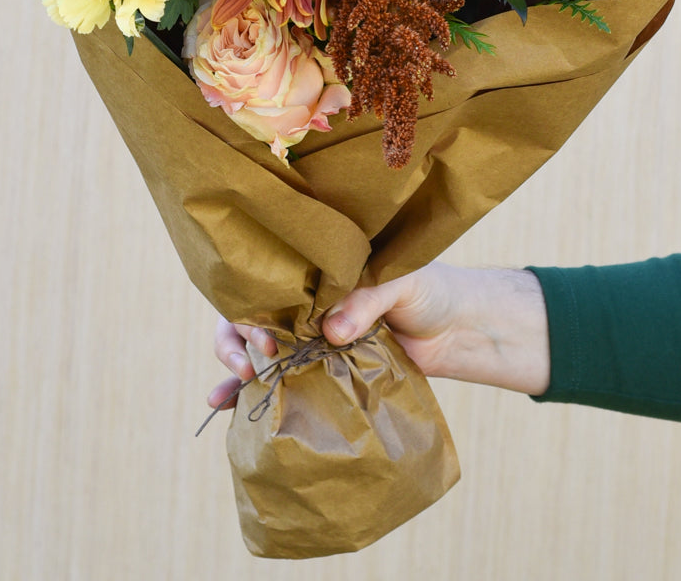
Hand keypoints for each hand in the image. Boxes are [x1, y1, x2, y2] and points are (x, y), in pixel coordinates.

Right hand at [207, 263, 550, 409]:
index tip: (267, 335)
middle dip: (237, 340)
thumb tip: (332, 331)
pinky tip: (226, 408)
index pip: (269, 281)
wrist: (460, 328)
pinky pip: (284, 381)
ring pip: (258, 350)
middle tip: (256, 364)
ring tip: (221, 395)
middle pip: (251, 316)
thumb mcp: (400, 281)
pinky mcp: (324, 372)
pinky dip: (252, 394)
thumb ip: (366, 300)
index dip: (254, 307)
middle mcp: (306, 303)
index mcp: (318, 272)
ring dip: (234, 371)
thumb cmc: (431, 289)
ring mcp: (311, 339)